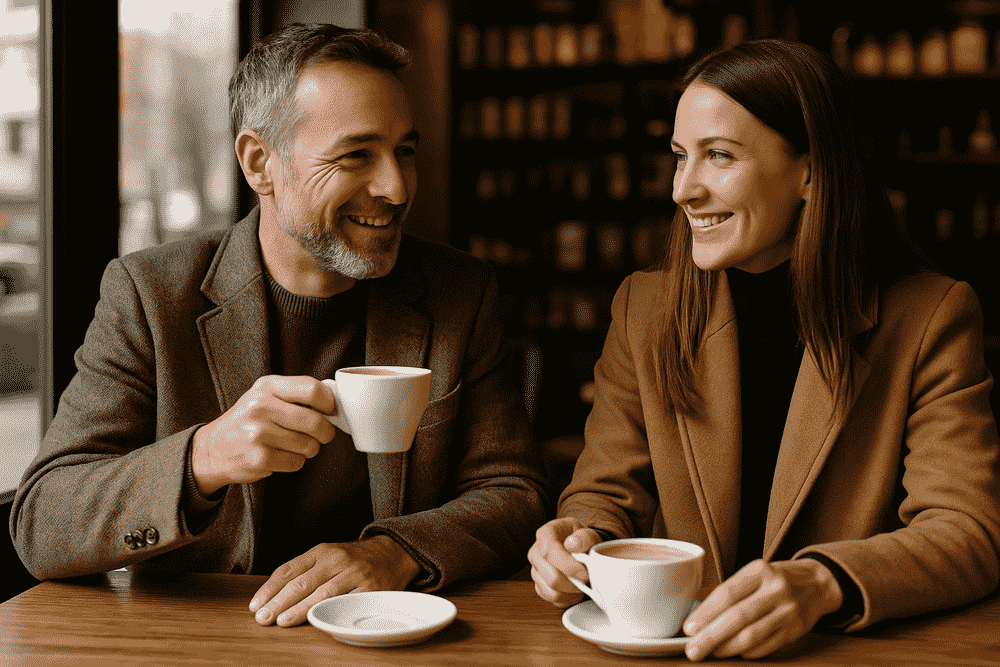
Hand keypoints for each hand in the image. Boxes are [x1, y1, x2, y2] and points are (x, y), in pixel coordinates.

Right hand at [191, 375, 337, 495]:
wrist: (213, 448)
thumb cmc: (248, 420)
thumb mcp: (265, 396)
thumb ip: (296, 394)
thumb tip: (334, 404)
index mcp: (267, 387)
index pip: (312, 389)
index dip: (330, 403)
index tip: (332, 411)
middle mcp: (260, 407)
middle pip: (315, 422)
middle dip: (326, 432)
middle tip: (322, 434)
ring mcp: (258, 434)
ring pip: (309, 445)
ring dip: (308, 449)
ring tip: (293, 445)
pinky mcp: (259, 458)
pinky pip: (296, 462)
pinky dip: (294, 462)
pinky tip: (280, 455)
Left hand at [249, 535, 422, 626]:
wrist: (392, 553)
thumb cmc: (353, 560)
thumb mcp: (329, 556)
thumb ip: (305, 571)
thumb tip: (272, 596)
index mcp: (321, 551)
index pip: (288, 569)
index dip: (269, 589)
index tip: (255, 605)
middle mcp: (336, 559)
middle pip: (301, 582)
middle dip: (279, 602)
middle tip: (263, 617)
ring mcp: (354, 573)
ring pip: (321, 594)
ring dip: (299, 610)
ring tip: (282, 621)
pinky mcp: (370, 589)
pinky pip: (346, 603)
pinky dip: (330, 613)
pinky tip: (316, 622)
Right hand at [528, 517, 603, 606]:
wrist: (582, 548)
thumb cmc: (583, 540)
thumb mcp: (589, 534)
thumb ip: (584, 537)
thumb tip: (572, 544)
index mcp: (546, 534)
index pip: (550, 552)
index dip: (569, 566)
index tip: (585, 572)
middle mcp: (536, 552)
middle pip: (552, 577)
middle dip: (573, 582)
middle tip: (587, 579)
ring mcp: (536, 570)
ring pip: (552, 591)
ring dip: (571, 591)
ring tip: (582, 583)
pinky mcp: (539, 586)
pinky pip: (553, 600)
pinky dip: (568, 598)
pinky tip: (575, 588)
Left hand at [683, 558, 843, 661]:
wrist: (817, 584)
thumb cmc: (775, 579)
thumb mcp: (755, 573)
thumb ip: (732, 590)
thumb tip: (699, 616)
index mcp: (759, 570)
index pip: (727, 593)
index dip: (705, 613)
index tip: (688, 628)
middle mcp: (775, 589)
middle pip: (737, 617)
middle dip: (710, 636)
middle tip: (693, 649)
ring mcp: (787, 611)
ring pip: (751, 635)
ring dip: (727, 647)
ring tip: (711, 652)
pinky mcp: (795, 630)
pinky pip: (766, 646)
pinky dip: (747, 651)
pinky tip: (735, 652)